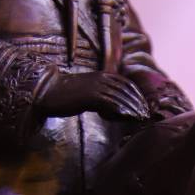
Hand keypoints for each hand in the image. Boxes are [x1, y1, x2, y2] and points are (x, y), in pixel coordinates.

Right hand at [35, 68, 150, 120]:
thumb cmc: (65, 94)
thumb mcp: (87, 92)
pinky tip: (127, 118)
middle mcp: (102, 78)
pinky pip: (111, 103)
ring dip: (133, 108)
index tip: (143, 106)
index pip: (127, 84)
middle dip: (138, 103)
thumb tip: (111, 108)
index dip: (137, 95)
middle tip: (146, 114)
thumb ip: (100, 97)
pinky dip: (121, 110)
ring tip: (140, 118)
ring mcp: (96, 86)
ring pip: (121, 97)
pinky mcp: (91, 96)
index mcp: (102, 75)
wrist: (48, 92)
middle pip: (127, 90)